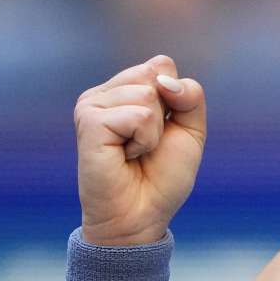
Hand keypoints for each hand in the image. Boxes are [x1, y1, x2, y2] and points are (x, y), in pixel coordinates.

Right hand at [73, 55, 205, 245]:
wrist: (141, 216)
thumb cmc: (162, 177)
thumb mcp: (190, 130)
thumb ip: (190, 95)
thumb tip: (163, 81)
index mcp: (123, 89)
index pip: (162, 64)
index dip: (176, 98)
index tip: (162, 130)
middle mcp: (103, 93)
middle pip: (155, 74)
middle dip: (166, 114)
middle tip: (146, 144)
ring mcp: (92, 105)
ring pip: (148, 94)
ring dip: (154, 132)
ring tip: (134, 152)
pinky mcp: (89, 121)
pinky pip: (138, 115)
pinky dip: (144, 140)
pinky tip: (125, 156)